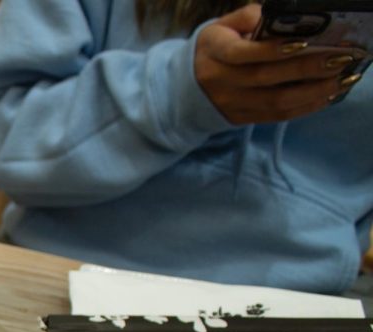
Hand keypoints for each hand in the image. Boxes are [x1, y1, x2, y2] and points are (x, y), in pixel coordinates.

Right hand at [194, 3, 364, 123]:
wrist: (187, 84)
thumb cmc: (215, 47)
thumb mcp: (223, 26)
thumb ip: (249, 18)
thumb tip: (283, 19)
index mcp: (213, 52)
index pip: (241, 53)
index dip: (271, 50)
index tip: (302, 42)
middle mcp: (218, 81)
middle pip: (264, 78)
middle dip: (304, 69)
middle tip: (337, 60)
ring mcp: (229, 103)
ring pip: (274, 101)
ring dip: (311, 92)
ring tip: (339, 81)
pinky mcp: (240, 118)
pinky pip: (275, 115)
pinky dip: (303, 107)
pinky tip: (325, 97)